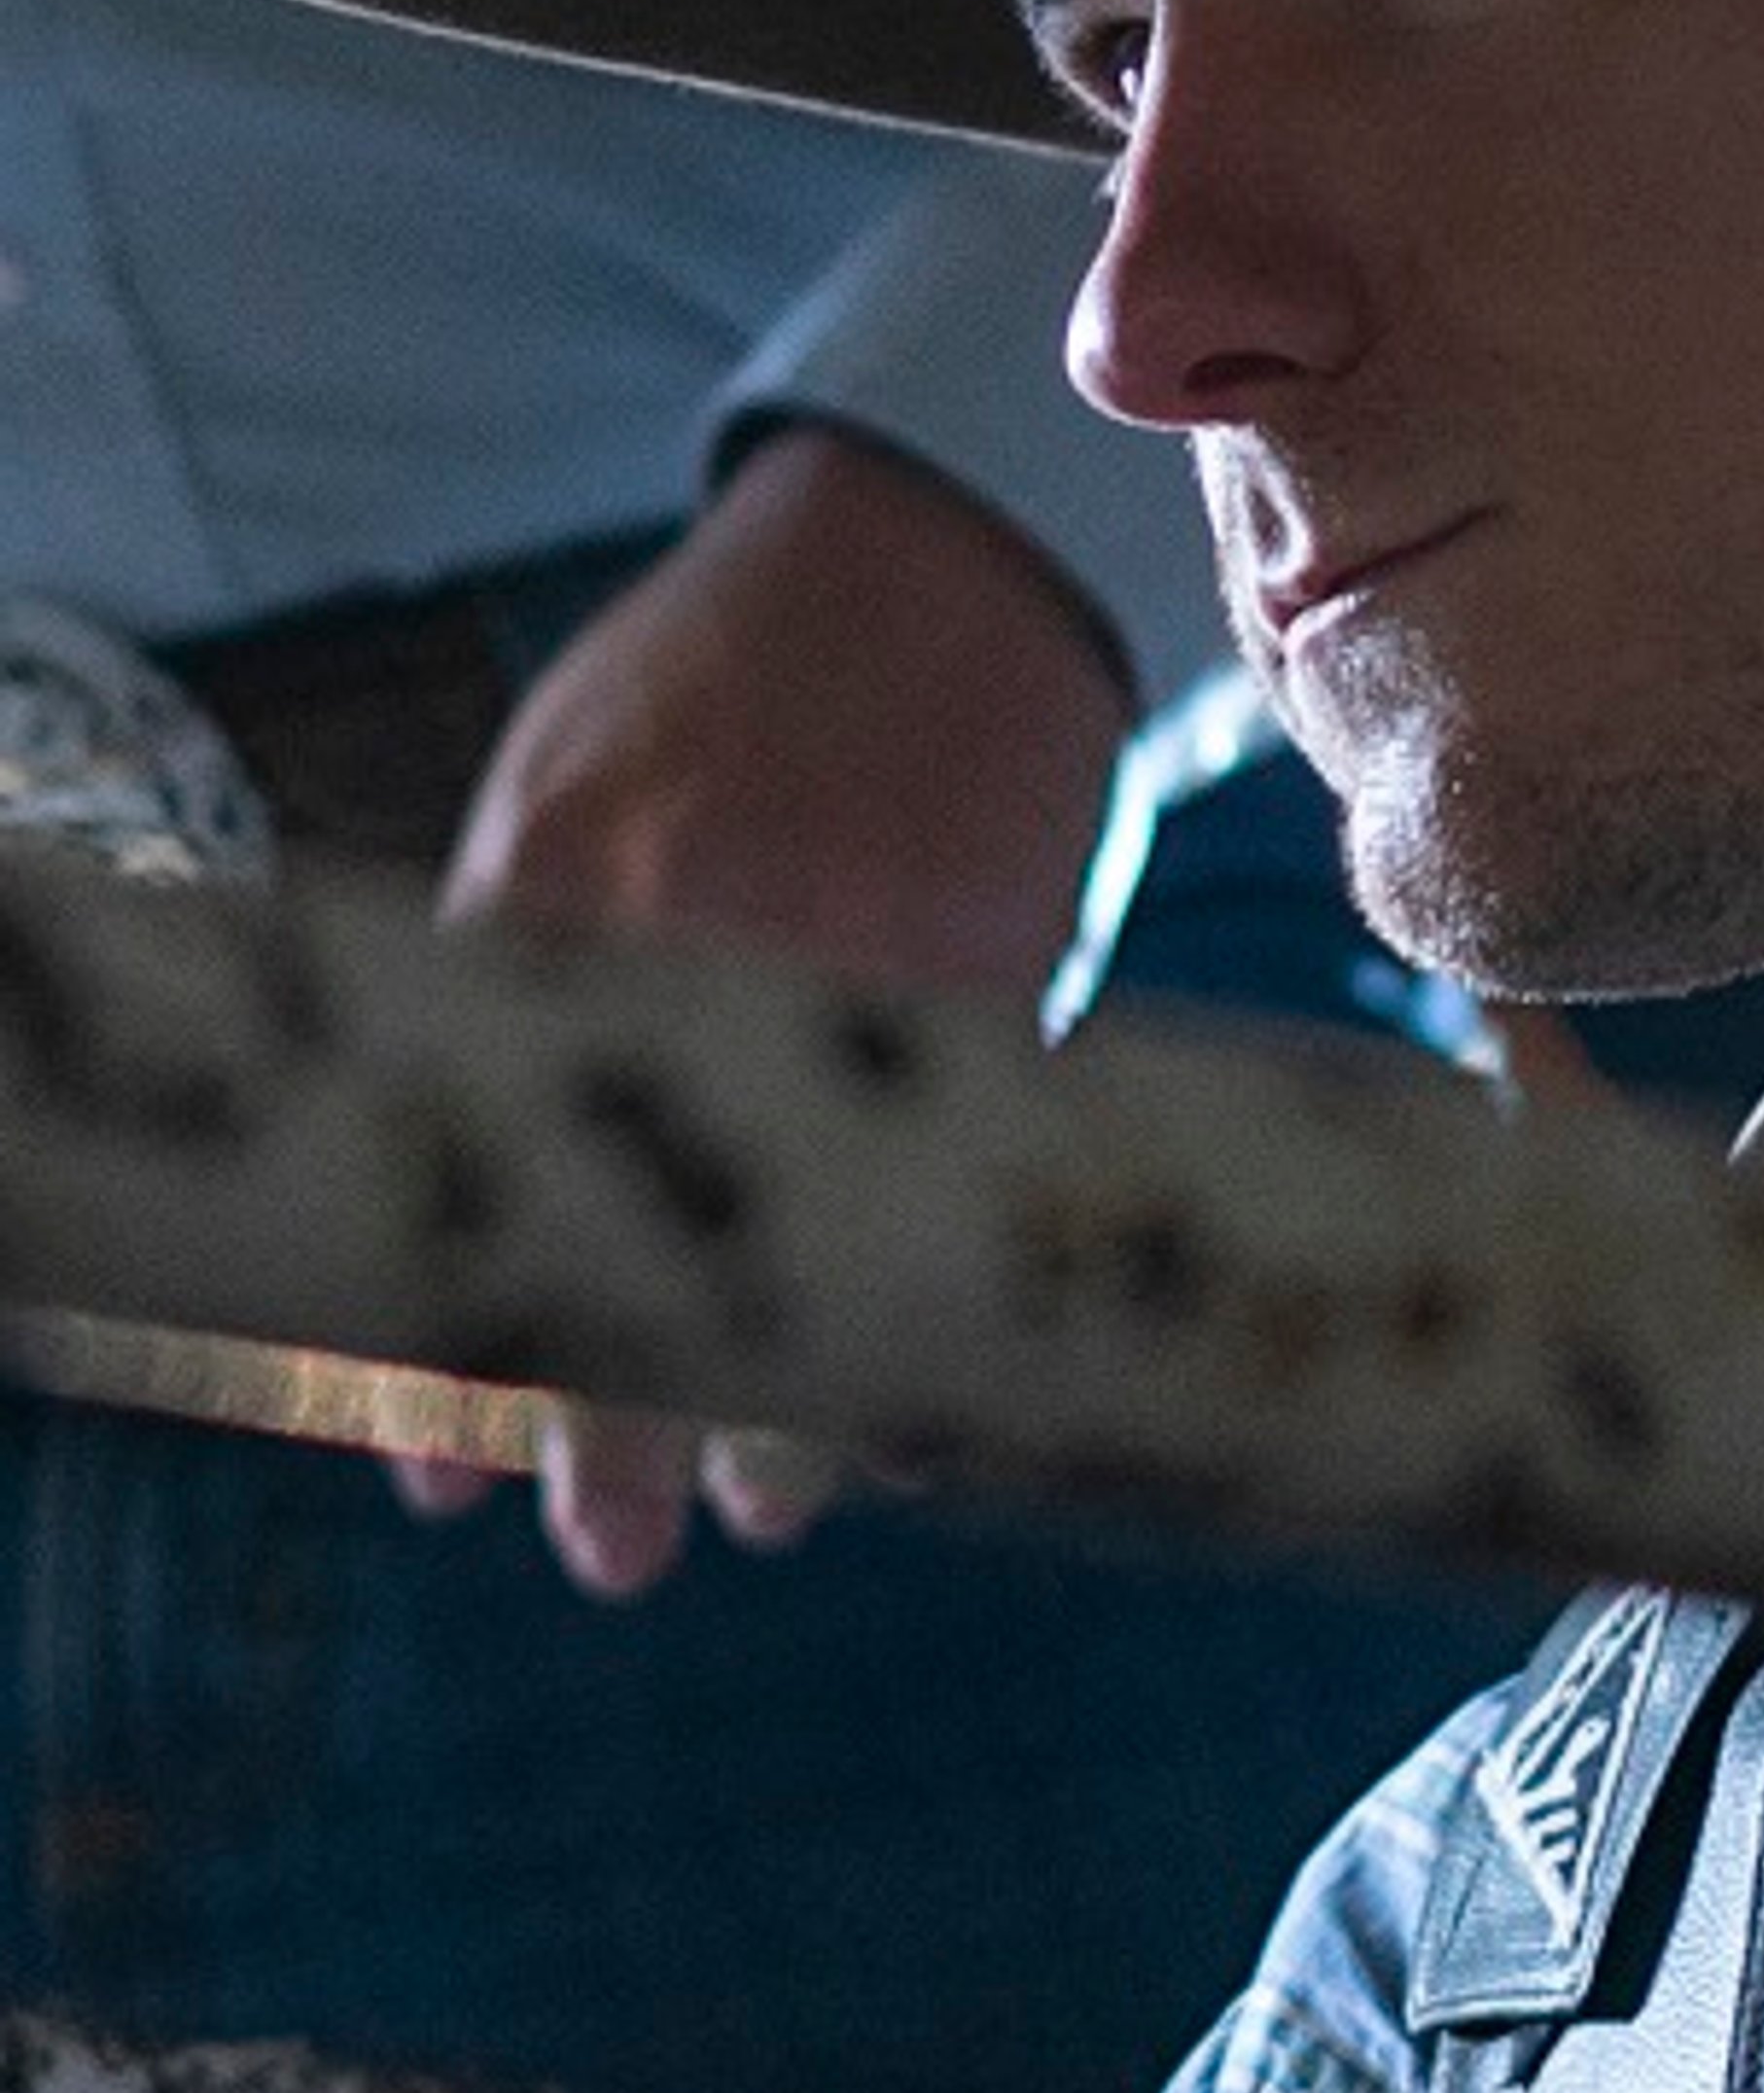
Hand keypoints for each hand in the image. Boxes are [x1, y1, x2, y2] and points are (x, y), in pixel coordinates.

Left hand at [404, 422, 1132, 1593]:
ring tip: (763, 1508)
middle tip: (608, 1552)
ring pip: (813, 1219)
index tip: (440, 1475)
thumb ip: (515, 947)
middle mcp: (692, 920)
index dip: (462, 1341)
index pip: (482, 1161)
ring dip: (791, 1385)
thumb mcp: (568, 774)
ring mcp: (858, 937)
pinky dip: (935, 1275)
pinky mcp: (994, 945)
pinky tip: (918, 1378)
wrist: (933, 540)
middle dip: (616, 1420)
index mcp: (553, 874)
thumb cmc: (728, 670)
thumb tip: (466, 1161)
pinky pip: (955, 1157)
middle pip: (638, 1222)